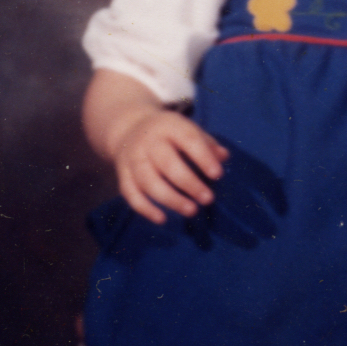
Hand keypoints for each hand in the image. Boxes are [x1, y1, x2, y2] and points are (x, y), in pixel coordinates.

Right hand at [113, 108, 226, 223]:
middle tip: (208, 199)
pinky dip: (145, 208)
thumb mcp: (188, 130)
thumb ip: (207, 144)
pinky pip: (130, 194)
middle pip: (167, 164)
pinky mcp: (122, 174)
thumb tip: (224, 157)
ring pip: (148, 181)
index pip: (188, 139)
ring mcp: (133, 158)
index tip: (217, 175)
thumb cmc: (170, 134)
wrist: (129, 128)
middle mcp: (148, 142)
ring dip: (171, 199)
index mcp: (169, 126)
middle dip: (189, 183)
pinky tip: (162, 219)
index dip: (203, 157)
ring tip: (192, 211)